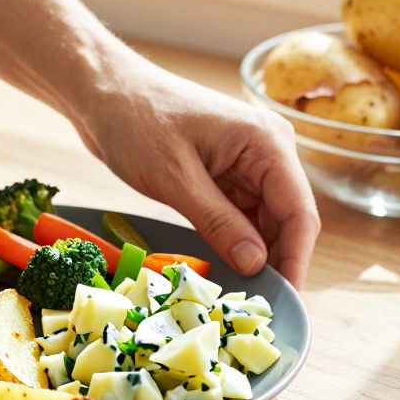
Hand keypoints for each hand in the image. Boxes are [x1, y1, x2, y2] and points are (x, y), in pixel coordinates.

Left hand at [67, 55, 320, 287]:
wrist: (101, 91)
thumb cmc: (134, 122)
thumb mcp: (174, 179)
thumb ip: (219, 223)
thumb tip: (257, 265)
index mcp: (267, 143)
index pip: (299, 213)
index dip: (296, 260)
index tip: (285, 301)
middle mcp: (267, 151)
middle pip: (286, 220)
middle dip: (274, 262)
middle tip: (255, 308)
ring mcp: (246, 161)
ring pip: (263, 221)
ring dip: (253, 255)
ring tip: (237, 295)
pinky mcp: (224, 172)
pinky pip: (240, 214)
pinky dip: (233, 240)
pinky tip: (222, 268)